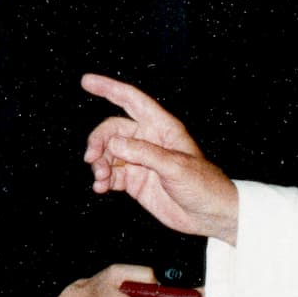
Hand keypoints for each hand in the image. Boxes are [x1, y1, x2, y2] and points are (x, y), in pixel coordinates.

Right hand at [79, 74, 239, 242]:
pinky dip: (102, 180)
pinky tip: (100, 188)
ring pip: (108, 153)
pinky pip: (110, 175)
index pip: (131, 101)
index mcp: (162, 127)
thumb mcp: (175, 166)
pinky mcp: (134, 181)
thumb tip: (114, 144)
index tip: (86, 81)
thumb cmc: (203, 185)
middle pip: (112, 129)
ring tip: (101, 180)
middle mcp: (148, 140)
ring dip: (99, 164)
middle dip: (98, 141)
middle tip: (91, 158)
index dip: (109, 89)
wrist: (210, 215)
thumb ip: (144, 153)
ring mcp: (140, 161)